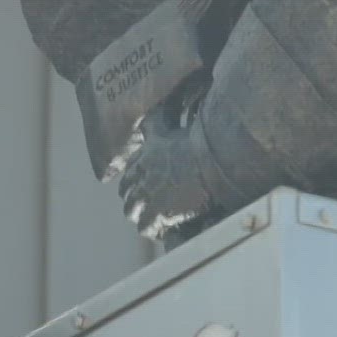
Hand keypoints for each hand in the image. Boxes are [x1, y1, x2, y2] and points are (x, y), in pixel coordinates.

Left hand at [114, 113, 221, 241]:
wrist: (209, 160)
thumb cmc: (192, 142)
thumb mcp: (166, 126)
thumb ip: (154, 121)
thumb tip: (150, 106)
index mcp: (141, 160)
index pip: (127, 179)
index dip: (134, 186)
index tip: (142, 191)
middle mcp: (140, 179)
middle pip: (128, 198)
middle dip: (136, 203)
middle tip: (149, 208)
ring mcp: (147, 198)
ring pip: (133, 214)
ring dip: (144, 218)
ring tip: (156, 221)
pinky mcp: (158, 214)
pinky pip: (146, 228)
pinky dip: (155, 230)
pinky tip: (165, 229)